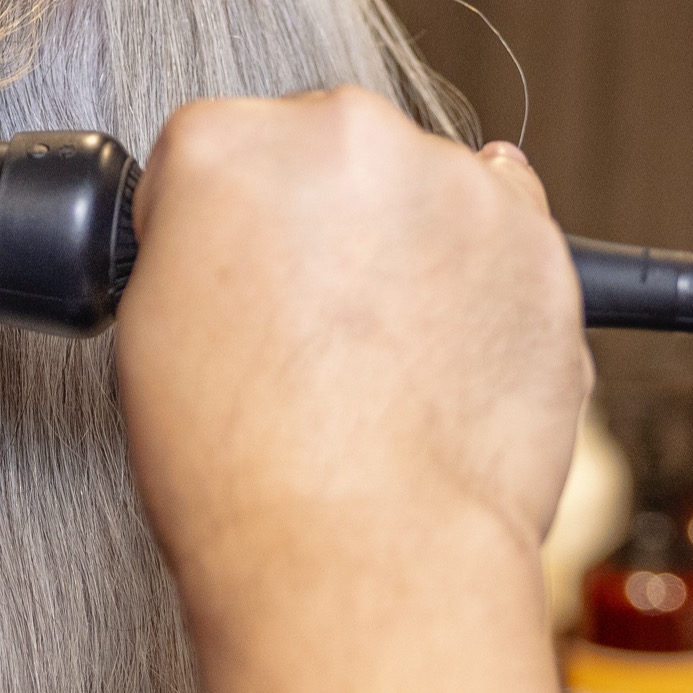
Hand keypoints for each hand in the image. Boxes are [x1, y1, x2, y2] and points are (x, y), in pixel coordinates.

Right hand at [113, 89, 588, 625]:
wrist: (364, 556)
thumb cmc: (247, 472)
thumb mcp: (153, 328)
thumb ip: (204, 241)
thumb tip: (249, 235)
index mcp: (228, 145)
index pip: (221, 149)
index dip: (225, 229)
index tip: (236, 285)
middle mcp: (346, 136)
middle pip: (330, 151)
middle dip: (325, 222)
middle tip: (314, 330)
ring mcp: (455, 182)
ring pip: (424, 189)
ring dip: (410, 245)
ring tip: (385, 363)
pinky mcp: (539, 238)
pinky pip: (506, 232)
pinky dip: (483, 280)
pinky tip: (444, 360)